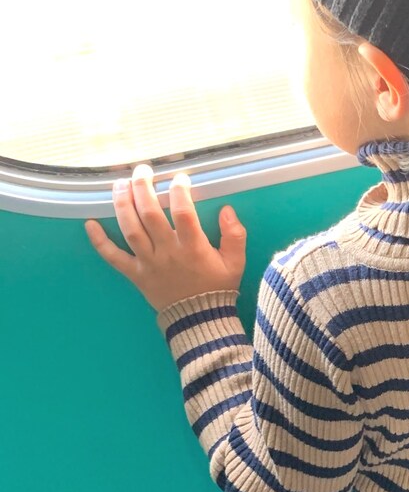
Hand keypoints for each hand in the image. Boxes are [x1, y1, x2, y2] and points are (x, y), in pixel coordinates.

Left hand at [84, 165, 246, 311]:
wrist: (200, 320)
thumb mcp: (236, 262)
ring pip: (130, 230)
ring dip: (122, 205)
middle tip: (142, 171)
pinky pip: (114, 258)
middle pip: (150, 215)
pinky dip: (99, 242)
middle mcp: (168, 252)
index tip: (179, 178)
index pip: (183, 212)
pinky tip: (90, 224)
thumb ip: (234, 235)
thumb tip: (226, 209)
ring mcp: (149, 263)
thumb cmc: (218, 287)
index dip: (180, 191)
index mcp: (193, 248)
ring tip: (120, 184)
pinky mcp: (136, 274)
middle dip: (144, 188)